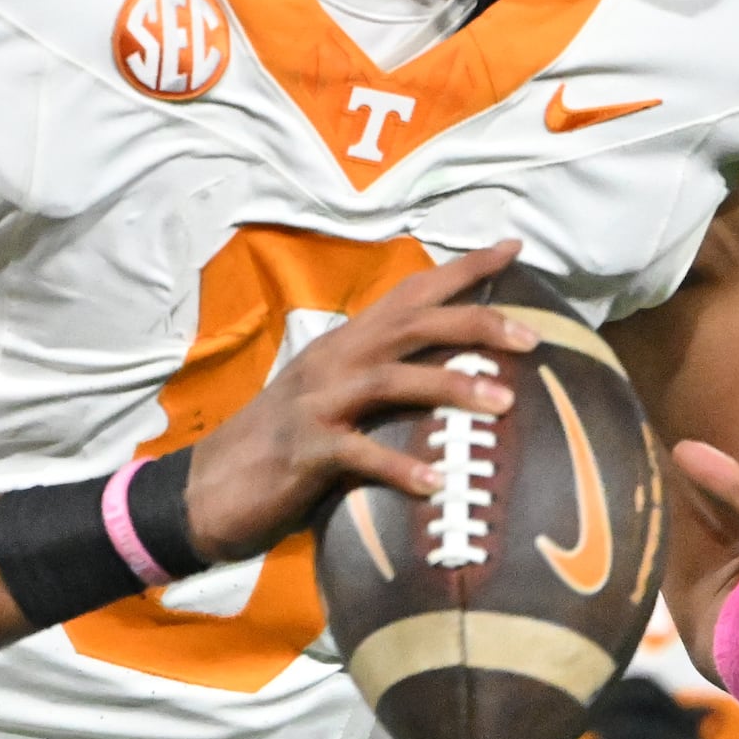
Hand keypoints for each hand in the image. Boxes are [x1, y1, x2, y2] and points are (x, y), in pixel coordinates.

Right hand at [183, 242, 535, 560]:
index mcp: (343, 345)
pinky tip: (435, 483)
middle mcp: (331, 361)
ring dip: (450, 385)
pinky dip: (399, 467)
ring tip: (503, 402)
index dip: (462, 269)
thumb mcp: (331, 400)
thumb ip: (378, 382)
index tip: (513, 248)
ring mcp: (315, 403)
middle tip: (532, 336)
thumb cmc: (279, 448)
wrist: (206, 491)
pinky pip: (359, 454)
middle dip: (475, 321)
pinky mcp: (304, 449)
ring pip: (390, 378)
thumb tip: (446, 378)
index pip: (409, 293)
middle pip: (411, 324)